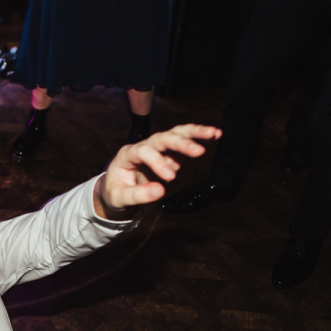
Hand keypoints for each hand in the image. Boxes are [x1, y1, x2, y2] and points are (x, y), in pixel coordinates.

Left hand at [96, 124, 221, 219]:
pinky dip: (197, 137)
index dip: (158, 162)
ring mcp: (155, 147)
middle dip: (181, 143)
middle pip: (162, 138)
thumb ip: (136, 195)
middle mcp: (142, 146)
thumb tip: (159, 191)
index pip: (144, 152)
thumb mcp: (118, 198)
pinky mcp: (167, 152)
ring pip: (175, 134)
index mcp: (127, 155)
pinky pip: (182, 140)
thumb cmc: (115, 191)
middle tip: (199, 152)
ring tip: (214, 133)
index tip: (169, 178)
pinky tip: (215, 135)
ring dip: (194, 133)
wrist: (114, 187)